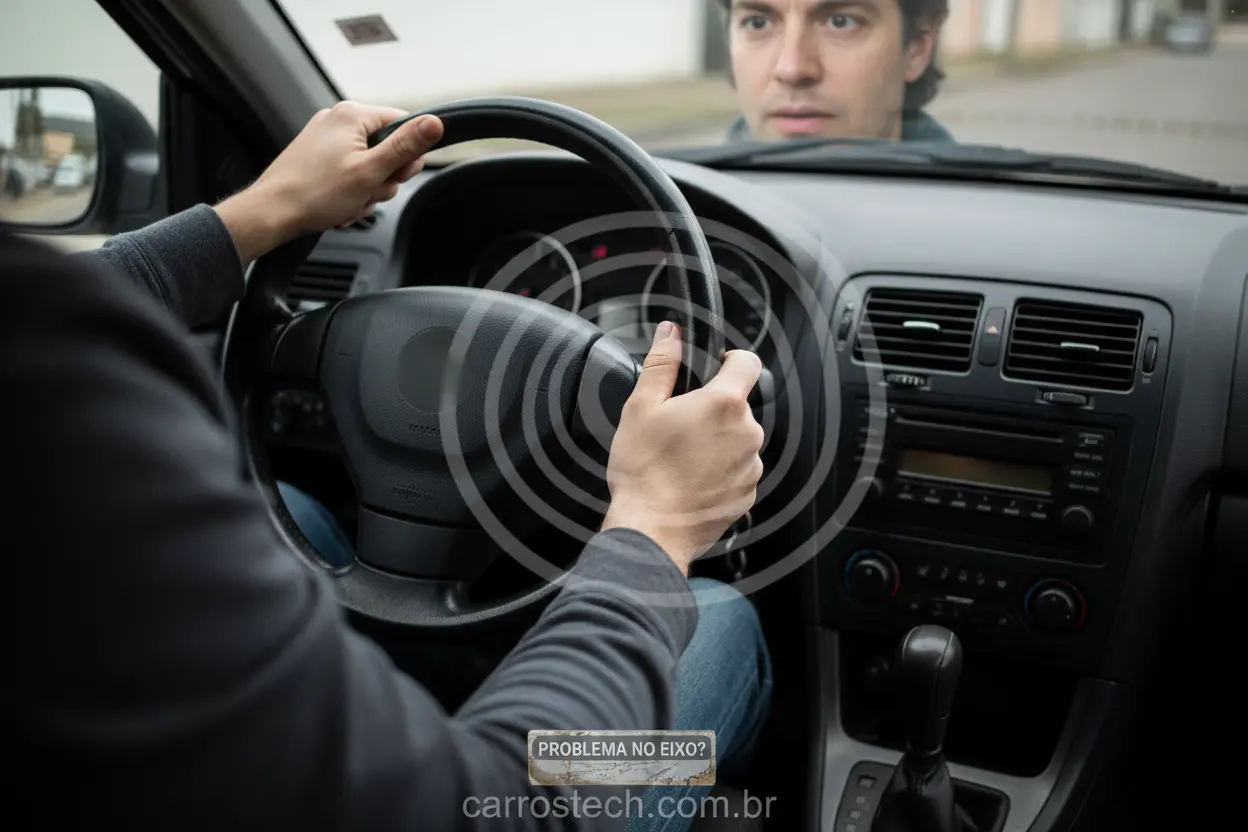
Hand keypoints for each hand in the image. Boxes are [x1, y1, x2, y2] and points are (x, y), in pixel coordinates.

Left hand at [214, 102, 444, 261]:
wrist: (272, 213)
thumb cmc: (315, 194)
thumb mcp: (371, 172)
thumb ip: (406, 147)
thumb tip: (435, 123)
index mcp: (352, 115)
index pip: (403, 123)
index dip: (408, 154)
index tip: (397, 175)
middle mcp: (338, 120)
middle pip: (388, 146)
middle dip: (384, 177)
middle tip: (369, 192)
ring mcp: (326, 138)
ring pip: (370, 164)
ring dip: (368, 189)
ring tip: (351, 201)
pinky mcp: (318, 155)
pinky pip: (351, 171)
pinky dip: (351, 190)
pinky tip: (340, 203)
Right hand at [601, 321, 764, 573]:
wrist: (651, 529)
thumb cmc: (644, 471)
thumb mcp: (641, 407)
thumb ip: (661, 364)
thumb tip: (669, 334)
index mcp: (723, 404)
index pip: (748, 363)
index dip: (733, 359)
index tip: (718, 365)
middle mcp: (747, 433)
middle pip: (739, 406)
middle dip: (713, 409)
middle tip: (680, 424)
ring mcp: (751, 466)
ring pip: (739, 440)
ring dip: (718, 441)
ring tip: (682, 457)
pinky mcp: (748, 494)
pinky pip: (738, 471)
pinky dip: (720, 471)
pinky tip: (691, 478)